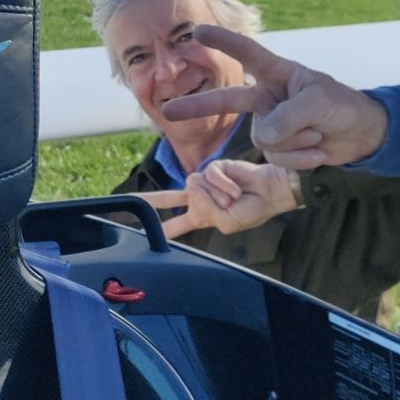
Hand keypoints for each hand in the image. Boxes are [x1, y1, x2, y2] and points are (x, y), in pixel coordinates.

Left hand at [136, 160, 297, 239]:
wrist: (270, 191)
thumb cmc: (253, 210)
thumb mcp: (227, 222)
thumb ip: (207, 212)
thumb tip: (194, 190)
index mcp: (201, 216)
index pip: (175, 225)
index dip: (160, 229)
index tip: (139, 232)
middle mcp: (199, 198)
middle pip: (167, 198)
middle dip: (149, 199)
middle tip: (129, 200)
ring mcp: (205, 182)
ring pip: (194, 187)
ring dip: (216, 194)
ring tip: (233, 198)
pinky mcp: (213, 167)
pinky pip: (207, 175)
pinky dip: (222, 184)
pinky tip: (235, 188)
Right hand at [159, 25, 388, 168]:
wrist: (363, 136)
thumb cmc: (343, 107)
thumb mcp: (318, 103)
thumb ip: (287, 116)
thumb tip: (263, 137)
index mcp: (278, 74)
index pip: (247, 53)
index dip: (222, 42)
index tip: (197, 32)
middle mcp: (268, 98)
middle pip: (227, 101)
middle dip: (198, 106)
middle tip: (169, 111)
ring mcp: (271, 125)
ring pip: (263, 139)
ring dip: (294, 141)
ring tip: (317, 134)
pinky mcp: (279, 149)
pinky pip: (276, 157)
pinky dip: (299, 157)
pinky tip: (318, 150)